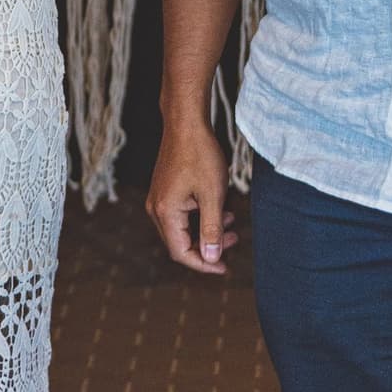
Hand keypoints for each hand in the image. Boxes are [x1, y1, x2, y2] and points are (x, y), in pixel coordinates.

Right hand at [146, 110, 238, 275]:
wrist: (186, 123)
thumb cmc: (200, 155)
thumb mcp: (213, 195)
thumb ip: (212, 229)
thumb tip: (212, 258)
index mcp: (165, 212)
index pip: (181, 252)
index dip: (204, 264)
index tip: (225, 267)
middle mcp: (156, 208)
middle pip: (180, 243)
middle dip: (208, 247)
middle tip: (235, 240)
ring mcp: (158, 199)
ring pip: (182, 228)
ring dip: (206, 230)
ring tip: (231, 221)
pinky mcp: (165, 191)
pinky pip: (181, 215)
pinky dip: (201, 217)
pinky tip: (220, 208)